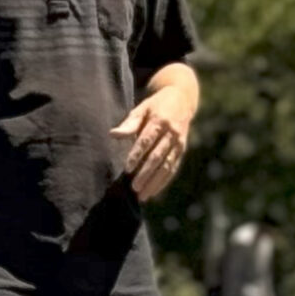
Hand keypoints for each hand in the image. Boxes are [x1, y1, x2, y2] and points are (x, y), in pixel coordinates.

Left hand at [111, 84, 194, 202]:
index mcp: (160, 121)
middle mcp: (172, 133)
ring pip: (167, 166)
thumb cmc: (154, 106)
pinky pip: (173, 168)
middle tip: (134, 187)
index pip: (146, 141)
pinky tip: (153, 192)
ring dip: (155, 182)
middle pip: (157, 157)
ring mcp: (179, 143)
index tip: (127, 169)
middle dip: (146, 173)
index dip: (137, 155)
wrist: (181, 100)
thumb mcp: (142, 109)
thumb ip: (129, 124)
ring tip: (142, 195)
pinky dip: (164, 182)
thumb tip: (112, 134)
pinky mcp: (182, 150)